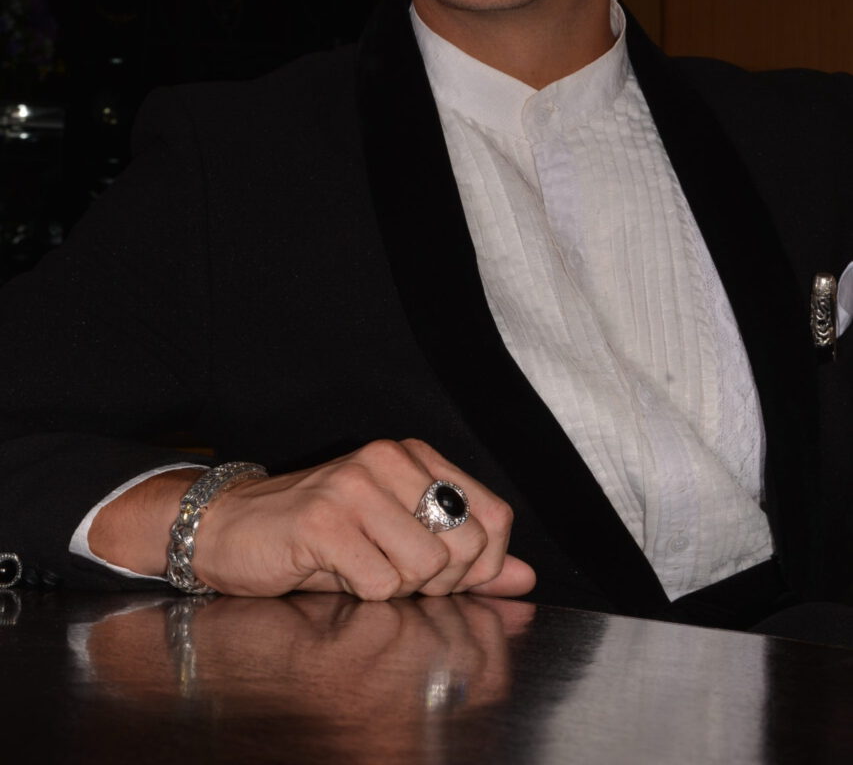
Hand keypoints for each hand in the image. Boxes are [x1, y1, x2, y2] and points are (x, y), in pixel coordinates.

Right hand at [190, 438, 535, 599]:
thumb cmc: (320, 536)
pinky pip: (378, 583)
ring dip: (397, 588)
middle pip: (466, 545)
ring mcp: (355, 485)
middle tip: (397, 577)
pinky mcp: (324, 519)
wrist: (233, 527)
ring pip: (424, 567)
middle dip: (440, 582)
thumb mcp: (399, 538)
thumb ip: (465, 559)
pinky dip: (363, 594)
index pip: (495, 516)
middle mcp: (389, 459)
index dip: (483, 565)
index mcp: (415, 456)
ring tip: (362, 569)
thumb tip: (526, 579)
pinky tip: (336, 572)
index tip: (447, 578)